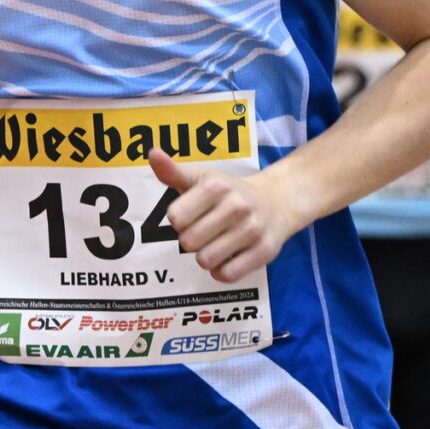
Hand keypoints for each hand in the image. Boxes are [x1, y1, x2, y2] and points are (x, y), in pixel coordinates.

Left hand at [149, 149, 291, 284]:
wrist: (277, 202)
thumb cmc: (229, 193)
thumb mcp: (202, 179)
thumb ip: (173, 172)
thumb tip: (152, 154)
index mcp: (216, 185)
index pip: (175, 217)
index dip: (178, 220)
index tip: (190, 215)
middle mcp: (236, 205)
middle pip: (188, 241)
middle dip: (191, 241)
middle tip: (204, 231)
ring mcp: (252, 229)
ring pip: (206, 260)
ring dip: (205, 257)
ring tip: (216, 244)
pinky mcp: (264, 251)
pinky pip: (227, 274)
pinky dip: (221, 271)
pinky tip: (227, 258)